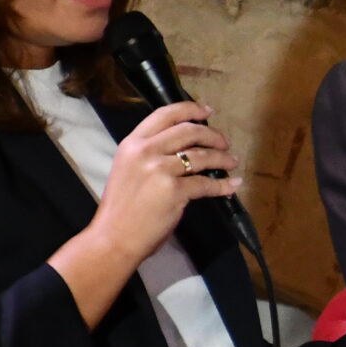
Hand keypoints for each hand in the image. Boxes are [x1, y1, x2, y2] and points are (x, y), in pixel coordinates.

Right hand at [49, 101, 240, 328]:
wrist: (113, 237)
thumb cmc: (121, 207)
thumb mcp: (128, 169)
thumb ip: (150, 154)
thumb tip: (184, 147)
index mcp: (132, 143)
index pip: (164, 115)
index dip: (190, 110)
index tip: (207, 112)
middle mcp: (145, 151)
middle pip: (189, 131)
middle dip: (212, 135)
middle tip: (224, 143)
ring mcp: (160, 170)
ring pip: (202, 156)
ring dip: (222, 158)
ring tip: (231, 162)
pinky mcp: (174, 191)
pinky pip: (207, 183)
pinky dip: (223, 184)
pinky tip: (232, 184)